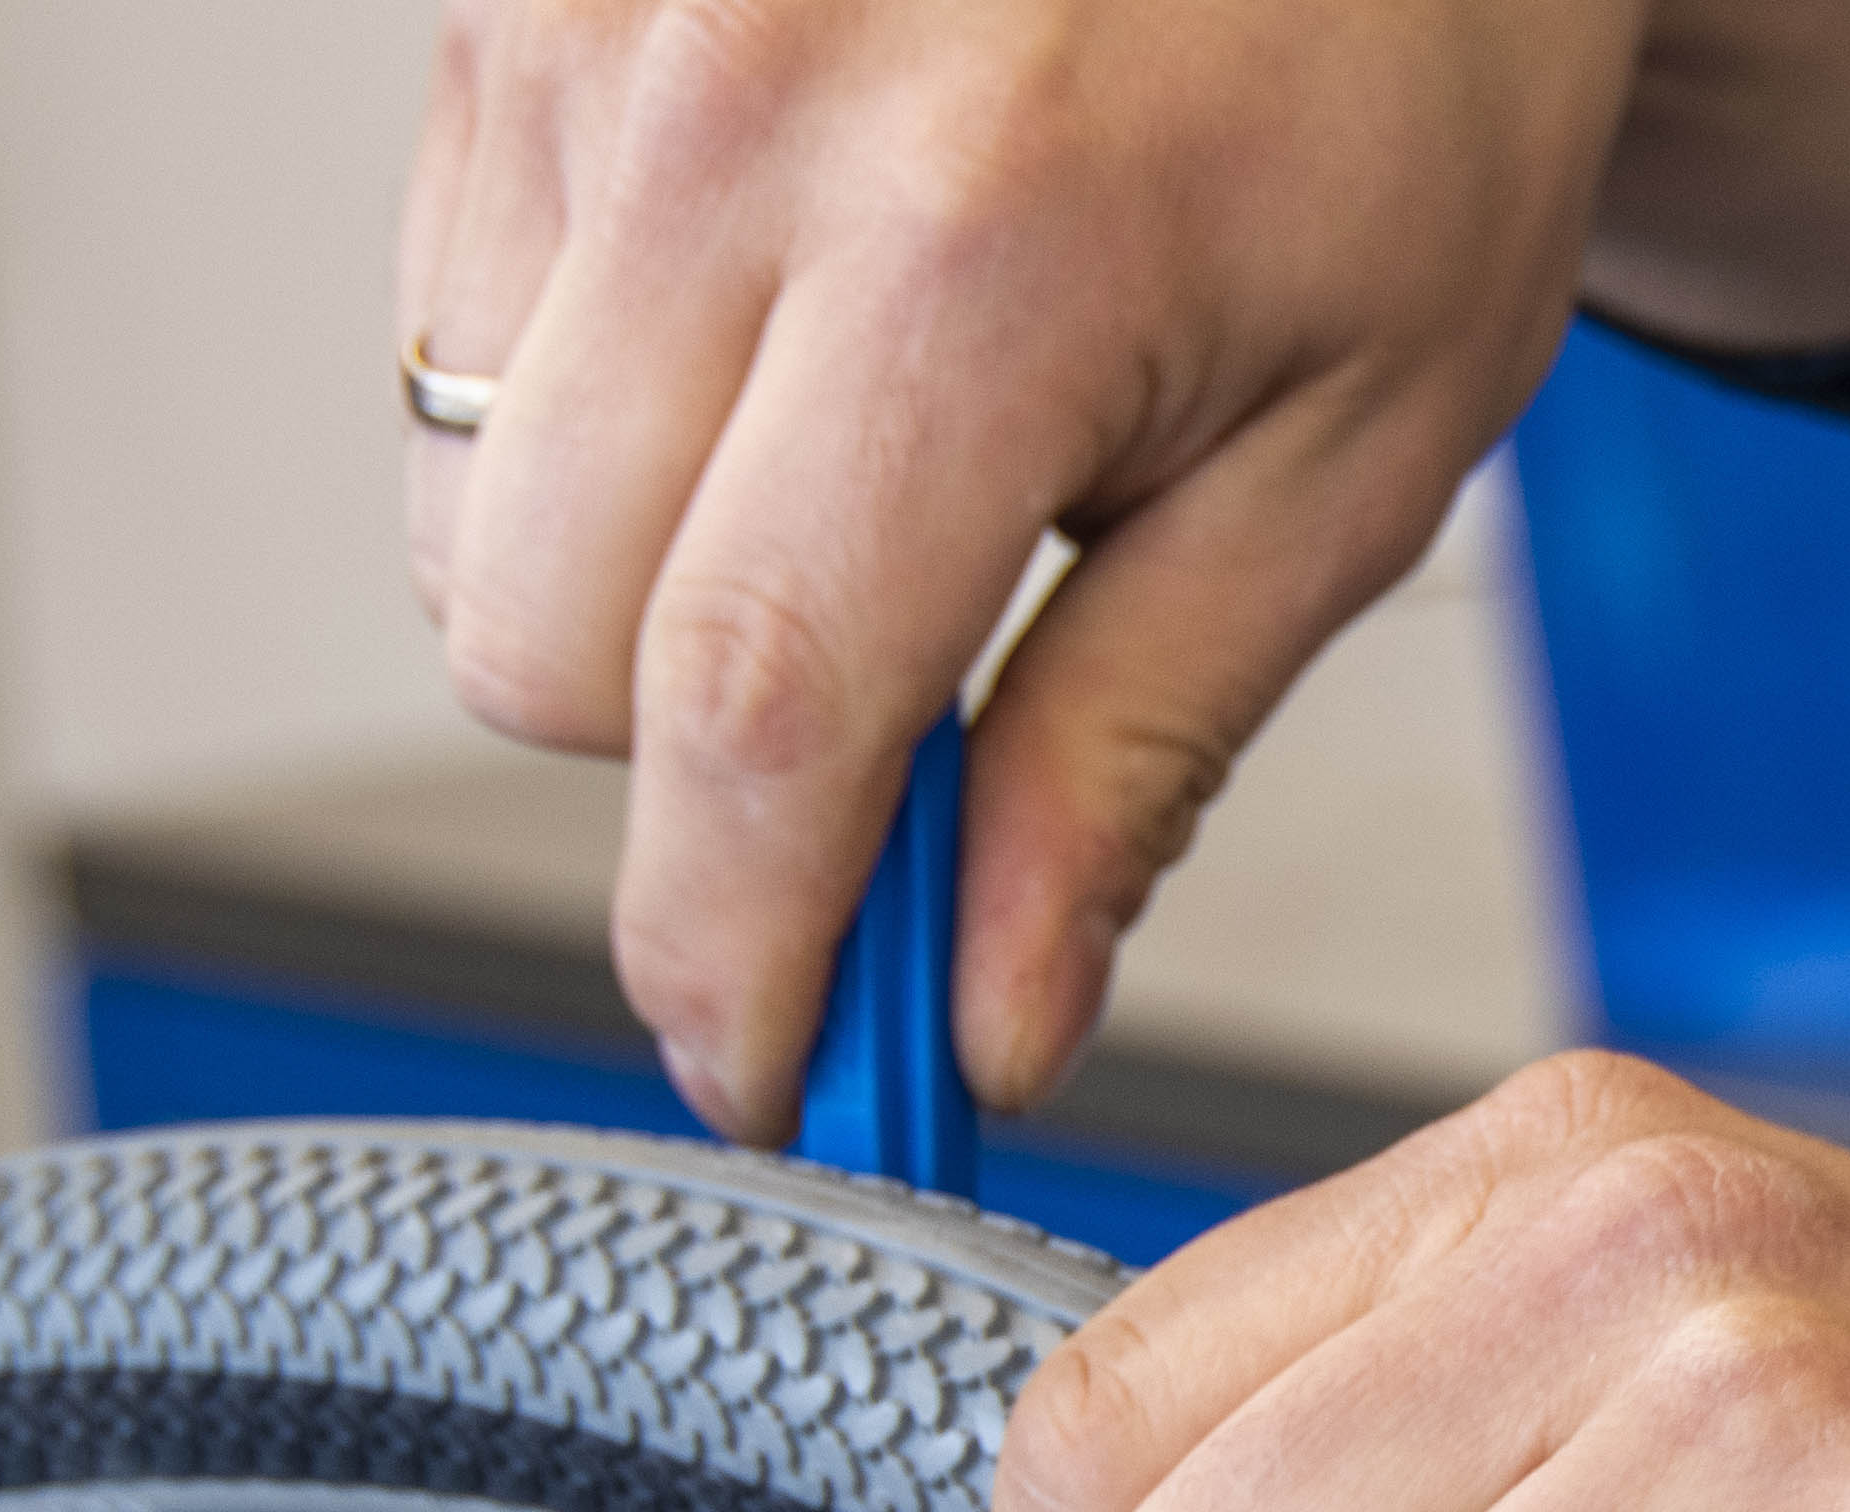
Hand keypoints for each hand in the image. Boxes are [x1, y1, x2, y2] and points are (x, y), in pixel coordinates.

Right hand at [400, 0, 1849, 1139]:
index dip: (735, 950)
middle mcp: (739, 114)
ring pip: (463, 504)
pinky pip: (449, 328)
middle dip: (695, 761)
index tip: (773, 1069)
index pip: (754, 713)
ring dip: (626, 575)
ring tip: (861, 465)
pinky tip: (776, 325)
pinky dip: (585, 399)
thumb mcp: (1358, 443)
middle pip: (535, 644)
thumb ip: (1136, 747)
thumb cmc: (1401, 64)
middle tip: (902, 722)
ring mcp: (597, 26)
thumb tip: (983, 1009)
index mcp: (984, 250)